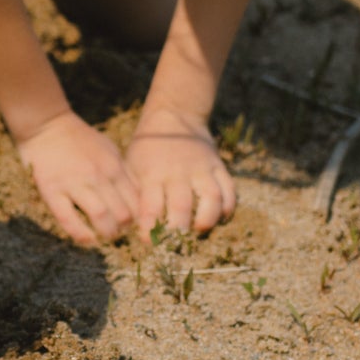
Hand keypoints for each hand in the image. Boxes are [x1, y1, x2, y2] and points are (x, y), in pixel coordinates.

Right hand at [16, 110, 137, 244]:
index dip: (137, 219)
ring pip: (101, 216)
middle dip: (123, 229)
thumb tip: (137, 196)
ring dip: (106, 233)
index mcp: (114, 166)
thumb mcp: (109, 150)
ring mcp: (75, 183)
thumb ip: (123, 172)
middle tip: (117, 232)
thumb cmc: (79, 139)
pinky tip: (86, 239)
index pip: (136, 201)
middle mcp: (98, 176)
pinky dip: (80, 234)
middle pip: (122, 213)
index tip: (131, 224)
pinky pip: (68, 219)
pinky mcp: (52, 190)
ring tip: (103, 236)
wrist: (47, 124)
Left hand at [127, 107, 235, 236]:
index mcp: (152, 173)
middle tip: (175, 243)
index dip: (149, 229)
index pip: (150, 206)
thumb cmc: (147, 149)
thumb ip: (134, 193)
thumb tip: (130, 225)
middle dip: (178, 230)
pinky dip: (228, 207)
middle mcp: (178, 172)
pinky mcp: (218, 166)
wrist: (173, 116)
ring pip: (211, 198)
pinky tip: (220, 217)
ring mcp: (201, 168)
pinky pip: (229, 189)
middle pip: (182, 206)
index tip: (149, 242)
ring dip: (207, 219)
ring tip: (199, 230)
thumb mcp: (132, 165)